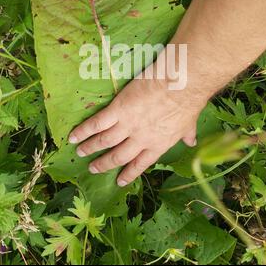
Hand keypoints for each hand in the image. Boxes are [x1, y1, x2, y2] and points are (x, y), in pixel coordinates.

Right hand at [69, 68, 206, 186]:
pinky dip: (84, 130)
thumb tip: (191, 142)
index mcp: (157, 145)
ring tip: (80, 151)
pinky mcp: (118, 110)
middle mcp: (140, 140)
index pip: (140, 164)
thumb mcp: (189, 123)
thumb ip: (187, 135)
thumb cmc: (188, 101)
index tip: (119, 181)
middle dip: (104, 164)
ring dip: (90, 147)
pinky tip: (73, 135)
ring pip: (104, 141)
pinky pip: (97, 124)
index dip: (129, 173)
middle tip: (92, 168)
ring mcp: (127, 126)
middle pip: (118, 156)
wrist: (179, 85)